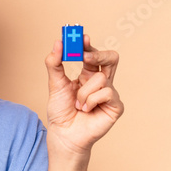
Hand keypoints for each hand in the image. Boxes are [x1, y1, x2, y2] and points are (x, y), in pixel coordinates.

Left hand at [44, 35, 123, 156]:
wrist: (63, 134)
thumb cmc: (60, 111)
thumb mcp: (54, 84)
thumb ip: (55, 64)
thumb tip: (57, 43)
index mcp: (87, 75)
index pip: (92, 54)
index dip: (88, 44)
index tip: (80, 36)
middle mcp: (101, 82)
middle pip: (111, 57)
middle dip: (98, 53)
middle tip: (84, 55)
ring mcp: (110, 93)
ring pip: (101, 78)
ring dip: (84, 91)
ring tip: (78, 104)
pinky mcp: (116, 106)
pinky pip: (106, 92)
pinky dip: (90, 101)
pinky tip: (86, 110)